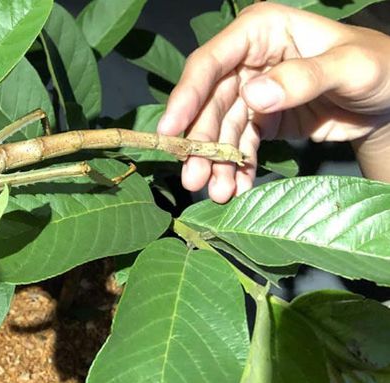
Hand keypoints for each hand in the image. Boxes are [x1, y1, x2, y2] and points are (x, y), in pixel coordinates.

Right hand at [158, 2, 389, 202]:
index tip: (171, 130)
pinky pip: (239, 145)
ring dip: (215, 163)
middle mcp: (248, 59)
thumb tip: (253, 96)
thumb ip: (304, 78)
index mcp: (262, 31)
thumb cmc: (380, 68)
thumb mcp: (351, 67)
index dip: (187, 96)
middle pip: (209, 102)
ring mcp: (252, 90)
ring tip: (217, 193)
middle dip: (200, 143)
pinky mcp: (260, 118)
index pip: (211, 62)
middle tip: (193, 178)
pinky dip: (236, 169)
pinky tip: (235, 189)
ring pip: (219, 129)